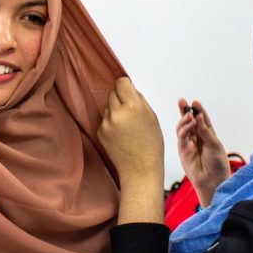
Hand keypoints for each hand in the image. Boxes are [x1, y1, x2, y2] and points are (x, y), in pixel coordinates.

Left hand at [99, 78, 164, 223]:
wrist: (140, 169)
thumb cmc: (151, 145)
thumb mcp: (152, 117)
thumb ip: (140, 100)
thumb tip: (130, 88)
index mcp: (133, 107)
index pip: (121, 83)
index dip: (125, 85)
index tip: (128, 89)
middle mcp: (117, 113)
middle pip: (112, 92)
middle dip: (120, 96)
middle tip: (130, 109)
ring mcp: (106, 123)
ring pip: (108, 106)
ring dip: (115, 110)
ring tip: (127, 125)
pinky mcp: (100, 132)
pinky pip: (104, 120)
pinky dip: (111, 122)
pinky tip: (121, 134)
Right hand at [177, 99, 229, 207]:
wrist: (212, 181)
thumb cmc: (217, 164)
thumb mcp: (214, 144)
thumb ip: (205, 131)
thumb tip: (198, 117)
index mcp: (207, 134)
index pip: (201, 119)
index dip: (198, 110)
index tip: (194, 102)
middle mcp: (197, 137)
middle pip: (188, 121)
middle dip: (184, 111)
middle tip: (182, 102)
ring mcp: (188, 144)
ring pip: (182, 128)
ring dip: (184, 121)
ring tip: (190, 117)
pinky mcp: (183, 152)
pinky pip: (181, 140)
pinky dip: (184, 134)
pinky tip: (189, 132)